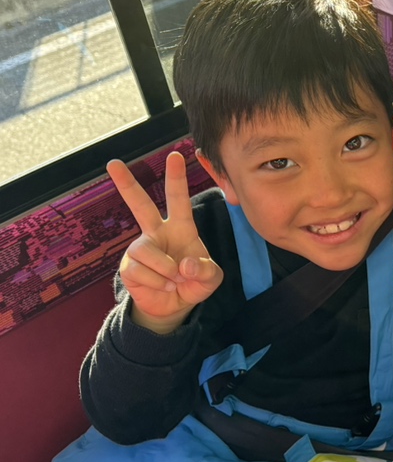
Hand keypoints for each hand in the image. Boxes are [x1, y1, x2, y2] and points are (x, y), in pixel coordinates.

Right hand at [108, 151, 222, 333]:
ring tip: (174, 280)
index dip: (177, 178)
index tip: (175, 155)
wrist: (174, 307)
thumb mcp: (211, 278)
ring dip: (166, 270)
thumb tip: (183, 264)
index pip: (178, 200)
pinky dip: (158, 283)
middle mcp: (157, 233)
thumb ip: (205, 270)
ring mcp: (141, 248)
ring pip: (148, 251)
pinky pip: (142, 271)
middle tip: (112, 163)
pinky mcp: (129, 266)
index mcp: (181, 228)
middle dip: (126, 184)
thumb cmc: (193, 284)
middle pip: (140, 205)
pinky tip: (163, 286)